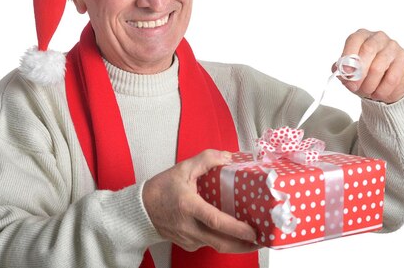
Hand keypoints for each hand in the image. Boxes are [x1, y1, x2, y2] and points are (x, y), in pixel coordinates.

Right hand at [142, 149, 258, 252]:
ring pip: (216, 246)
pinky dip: (222, 240)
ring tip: (253, 238)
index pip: (215, 221)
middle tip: (262, 239)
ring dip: (236, 244)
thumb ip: (206, 159)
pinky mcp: (188, 245)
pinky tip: (232, 234)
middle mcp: (189, 227)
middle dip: (244, 245)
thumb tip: (228, 157)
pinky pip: (209, 244)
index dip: (236, 228)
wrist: (140, 210)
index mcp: (188, 207)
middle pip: (221, 243)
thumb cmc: (161, 189)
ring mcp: (188, 239)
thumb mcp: (183, 168)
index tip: (253, 231)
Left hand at [339, 29, 403, 103]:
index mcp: (361, 36)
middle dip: (358, 73)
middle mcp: (378, 37)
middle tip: (354, 87)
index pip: (354, 40)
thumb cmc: (363, 75)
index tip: (346, 72)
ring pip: (378, 66)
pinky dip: (382, 90)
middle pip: (368, 50)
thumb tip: (342, 72)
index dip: (348, 56)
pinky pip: (392, 78)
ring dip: (369, 84)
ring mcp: (392, 46)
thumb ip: (343, 71)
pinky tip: (378, 94)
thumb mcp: (349, 73)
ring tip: (366, 91)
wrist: (383, 86)